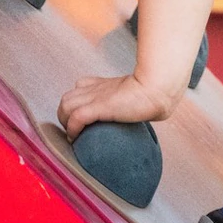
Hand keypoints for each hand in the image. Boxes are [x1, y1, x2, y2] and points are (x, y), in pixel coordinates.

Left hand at [57, 74, 177, 138]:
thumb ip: (133, 99)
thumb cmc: (155, 92)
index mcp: (104, 84)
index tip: (80, 118)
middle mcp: (96, 88)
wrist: (158, 89)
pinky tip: (76, 138)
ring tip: (74, 136)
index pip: (79, 86)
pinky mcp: (99, 106)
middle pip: (66, 98)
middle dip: (64, 115)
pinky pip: (76, 117)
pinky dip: (72, 129)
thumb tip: (147, 111)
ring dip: (65, 123)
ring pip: (65, 106)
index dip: (76, 103)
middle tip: (74, 131)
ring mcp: (96, 96)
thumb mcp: (138, 92)